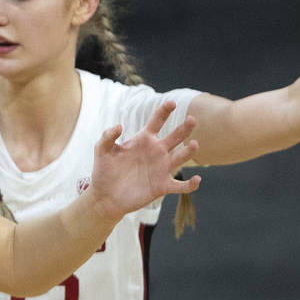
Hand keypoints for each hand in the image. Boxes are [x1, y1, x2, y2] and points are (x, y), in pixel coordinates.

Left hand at [89, 101, 200, 218]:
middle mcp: (156, 152)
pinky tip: (197, 180)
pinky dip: (190, 184)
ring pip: (181, 157)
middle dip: (184, 128)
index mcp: (144, 140)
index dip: (164, 111)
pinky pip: (181, 186)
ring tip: (194, 144)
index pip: (157, 121)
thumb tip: (119, 126)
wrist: (105, 196)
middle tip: (191, 119)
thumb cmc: (104, 170)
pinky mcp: (163, 186)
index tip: (171, 103)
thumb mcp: (102, 150)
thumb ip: (108, 136)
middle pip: (175, 136)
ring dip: (189, 151)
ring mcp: (161, 169)